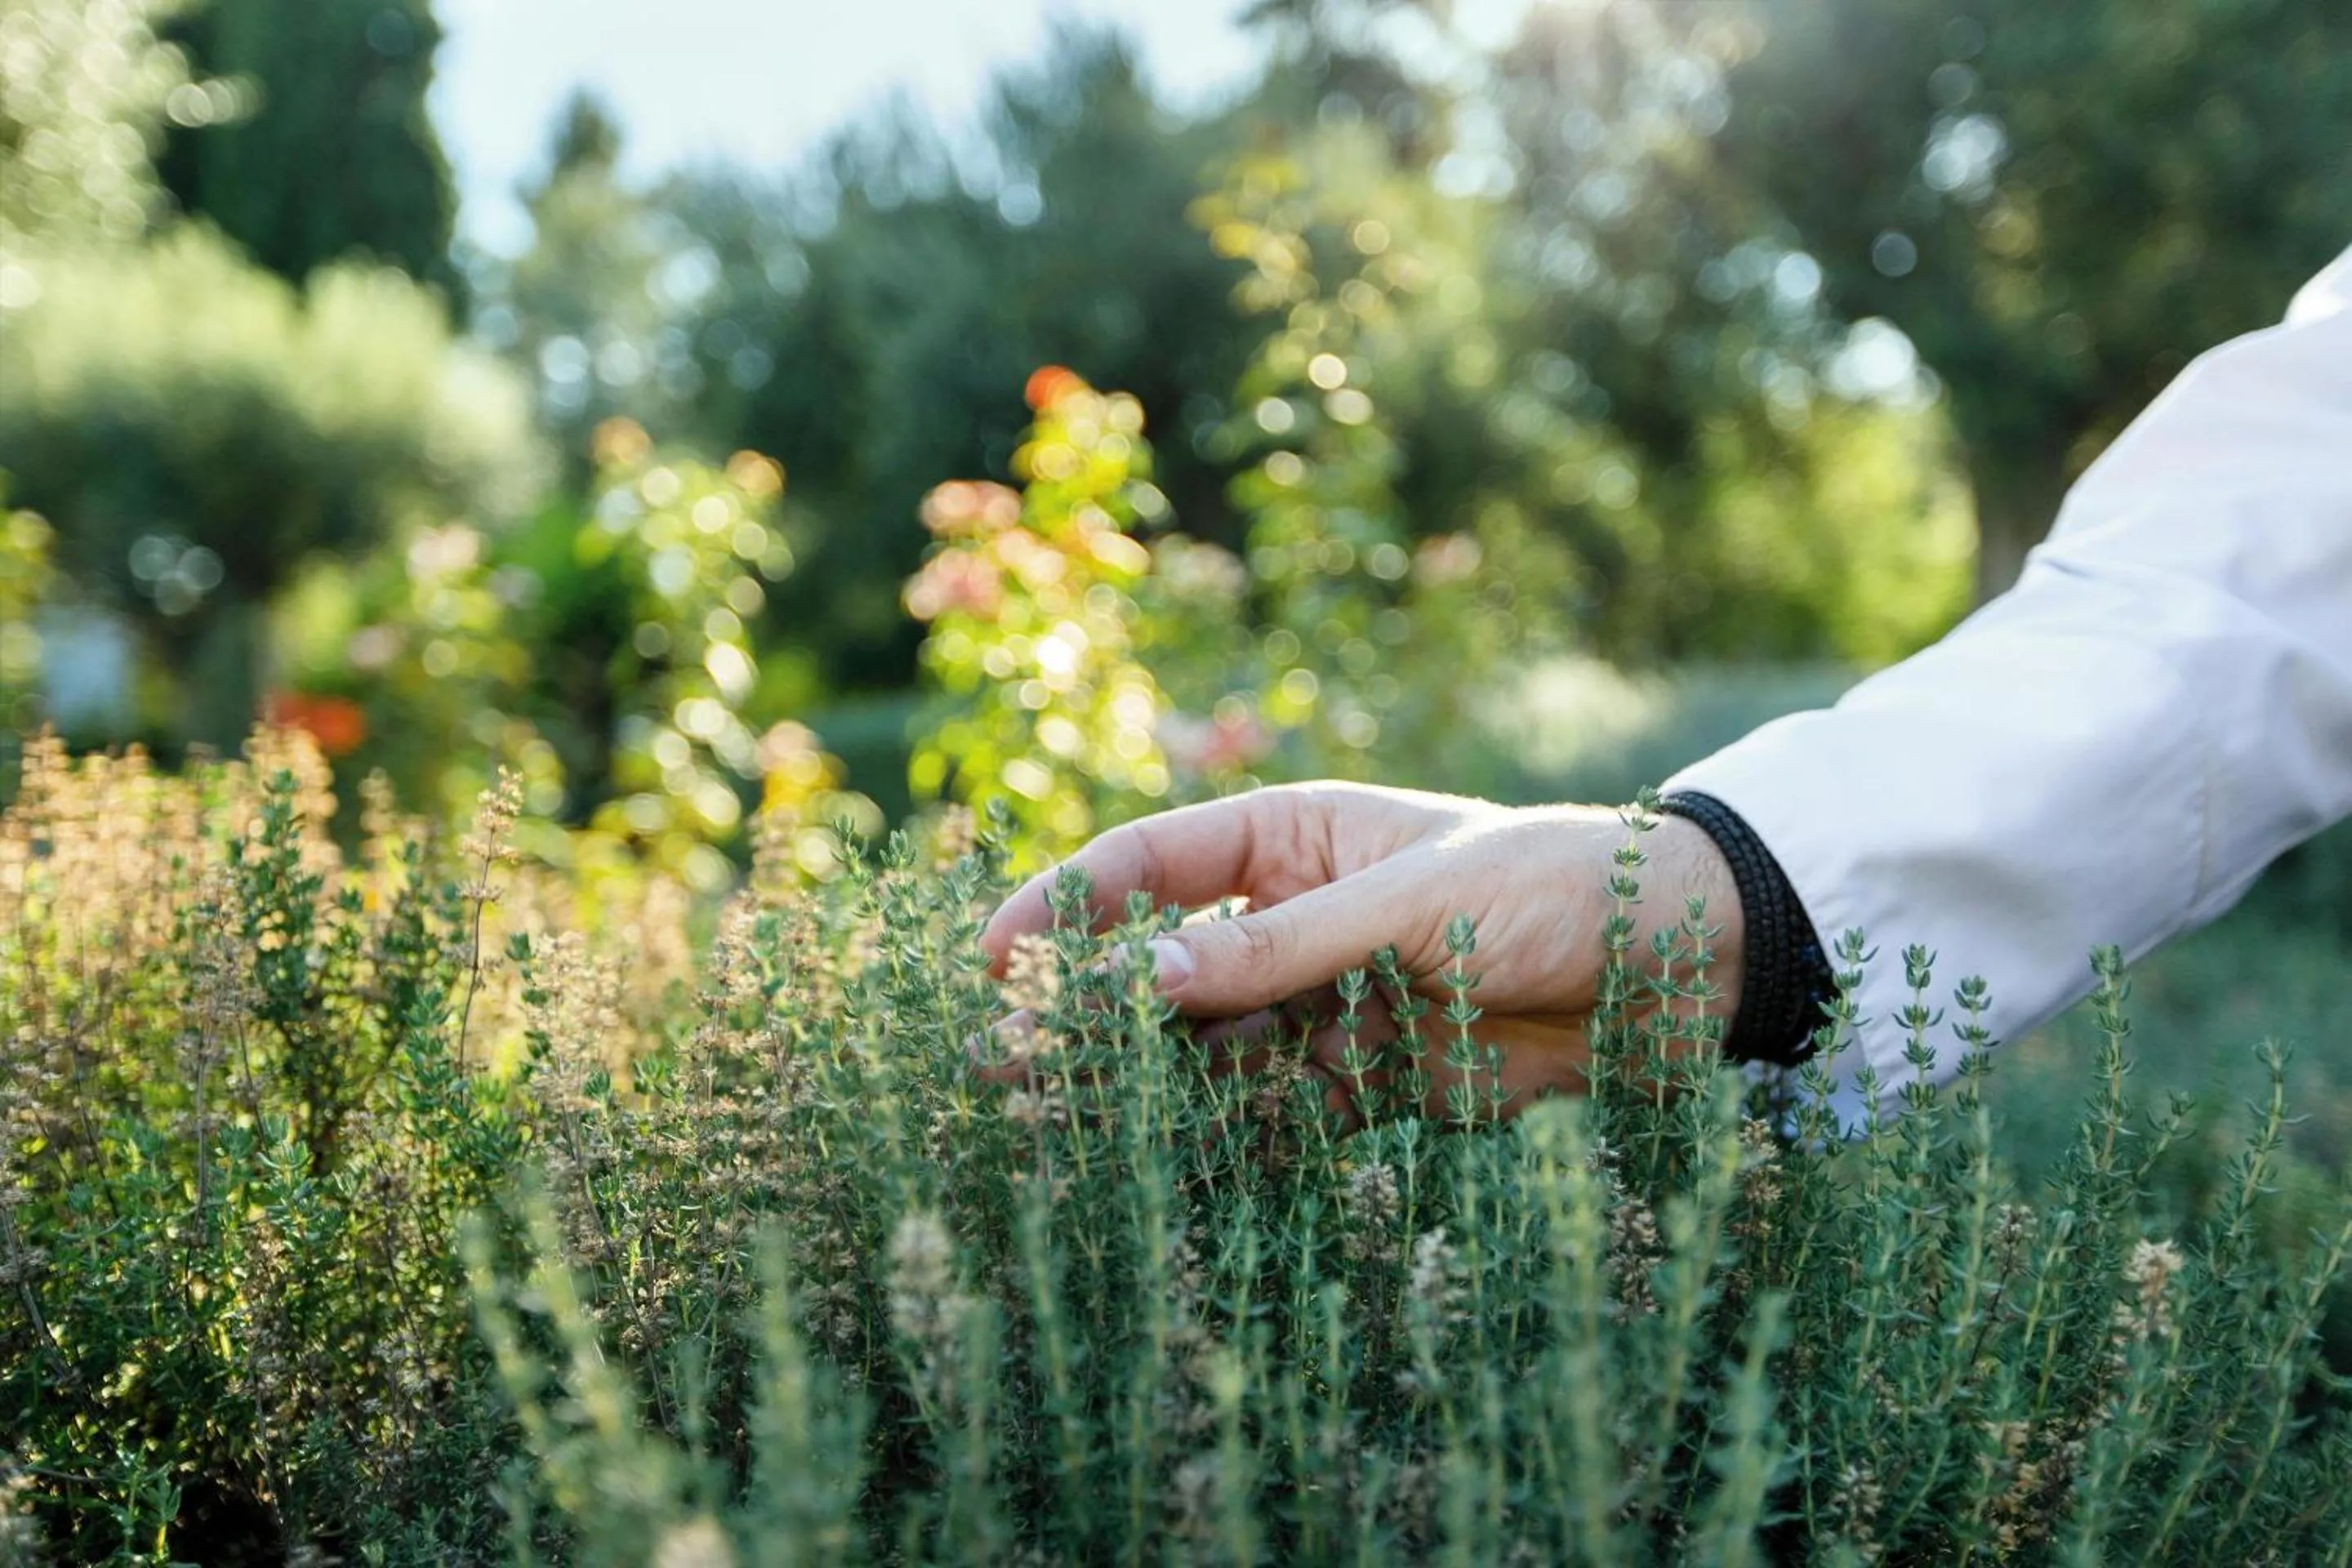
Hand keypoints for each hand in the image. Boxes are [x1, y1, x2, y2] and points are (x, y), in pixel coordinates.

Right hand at [979, 781, 1744, 1123]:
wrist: (1688, 969)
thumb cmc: (1558, 888)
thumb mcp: (1413, 904)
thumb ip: (1281, 951)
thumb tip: (1146, 982)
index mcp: (1299, 836)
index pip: (1154, 862)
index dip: (1068, 905)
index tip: (992, 954)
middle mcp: (1298, 917)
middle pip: (1164, 966)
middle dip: (1083, 1012)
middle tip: (996, 1061)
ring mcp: (1328, 1002)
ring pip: (1206, 1048)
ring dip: (1133, 1085)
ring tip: (1045, 1123)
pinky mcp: (1368, 1080)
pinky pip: (1270, 1112)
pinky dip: (1213, 1137)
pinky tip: (1149, 1163)